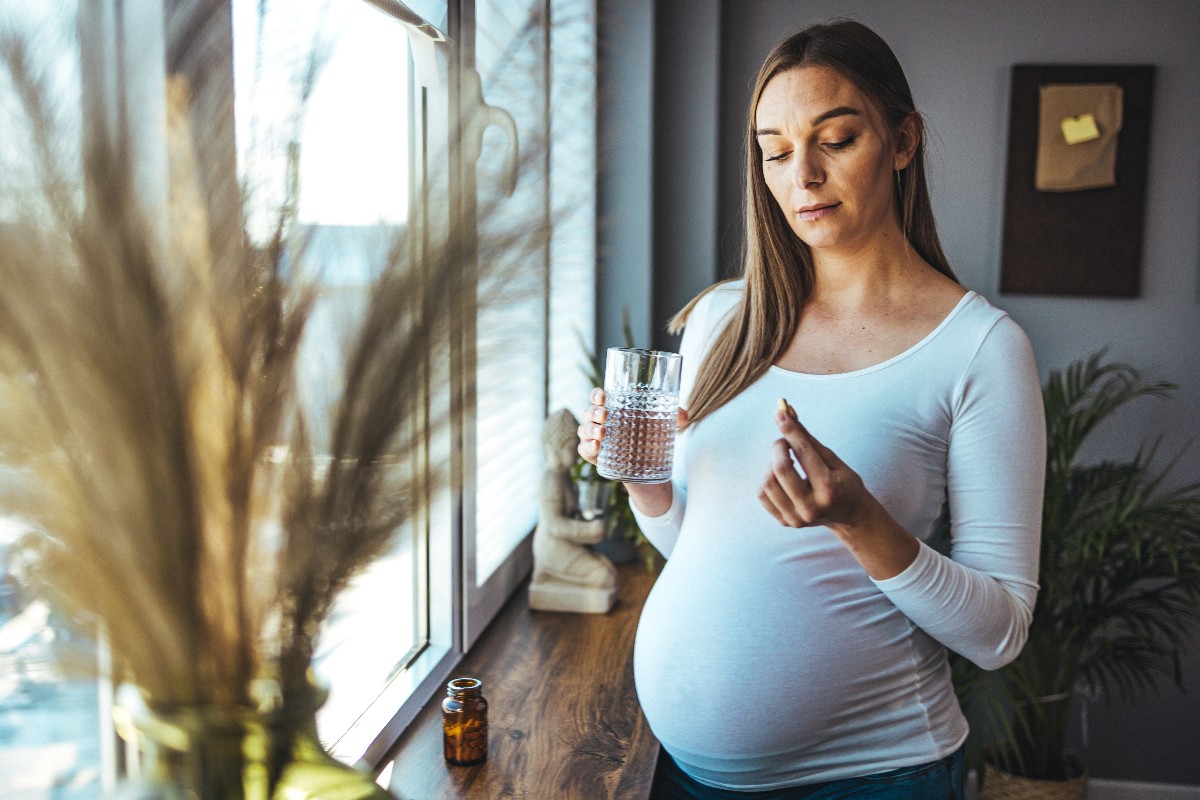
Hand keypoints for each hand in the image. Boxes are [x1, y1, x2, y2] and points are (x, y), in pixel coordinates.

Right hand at [576, 388, 689, 464]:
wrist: (647, 464)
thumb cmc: (650, 435)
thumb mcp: (663, 424)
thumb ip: (674, 416)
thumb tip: (683, 414)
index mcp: (612, 407)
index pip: (598, 396)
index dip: (596, 394)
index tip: (603, 396)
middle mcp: (600, 421)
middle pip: (589, 412)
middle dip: (594, 412)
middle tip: (606, 415)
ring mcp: (595, 438)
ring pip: (584, 430)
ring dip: (590, 429)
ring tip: (602, 433)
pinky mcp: (594, 455)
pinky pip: (584, 450)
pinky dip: (587, 447)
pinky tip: (596, 447)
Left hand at [758, 401, 872, 531]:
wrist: (849, 515)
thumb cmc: (843, 482)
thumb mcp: (832, 459)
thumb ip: (808, 438)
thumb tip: (788, 412)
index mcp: (829, 489)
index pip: (803, 453)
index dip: (790, 430)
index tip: (781, 412)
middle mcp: (811, 507)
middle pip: (781, 469)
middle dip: (778, 447)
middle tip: (784, 441)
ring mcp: (797, 518)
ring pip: (767, 482)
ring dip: (772, 464)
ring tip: (786, 461)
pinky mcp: (786, 522)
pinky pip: (762, 494)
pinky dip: (768, 479)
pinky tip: (782, 478)